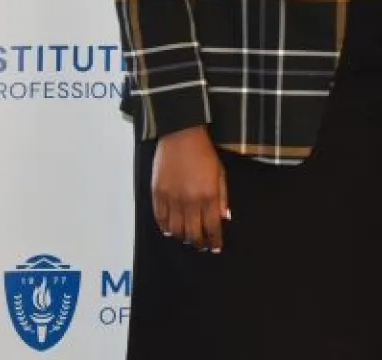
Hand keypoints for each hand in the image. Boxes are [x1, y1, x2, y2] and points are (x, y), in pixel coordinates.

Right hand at [151, 126, 229, 252]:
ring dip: (182, 237)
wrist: (181, 136)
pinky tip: (169, 230)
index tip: (215, 247)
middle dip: (198, 242)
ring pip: (175, 229)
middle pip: (193, 232)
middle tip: (201, 245)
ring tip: (187, 238)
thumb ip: (222, 197)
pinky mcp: (157, 194)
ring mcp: (172, 198)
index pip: (212, 227)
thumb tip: (224, 217)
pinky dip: (164, 227)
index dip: (214, 240)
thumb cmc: (203, 153)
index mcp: (208, 196)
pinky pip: (160, 218)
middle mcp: (189, 201)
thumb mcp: (220, 173)